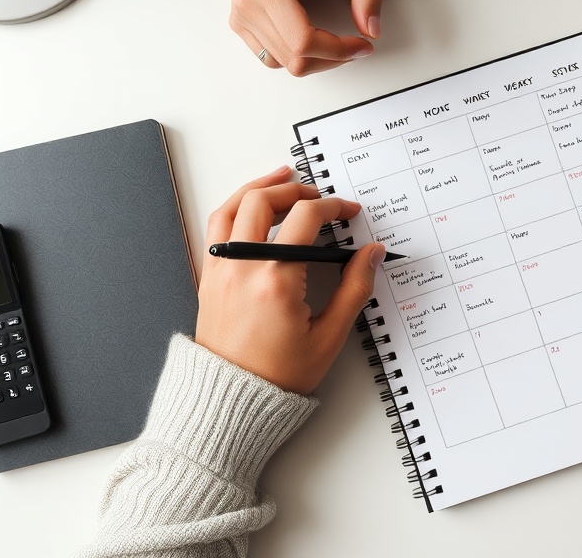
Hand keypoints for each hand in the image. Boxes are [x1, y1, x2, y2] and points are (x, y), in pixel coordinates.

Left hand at [195, 166, 385, 393]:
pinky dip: (235, 207)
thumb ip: (354, 289)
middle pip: (264, 201)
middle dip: (295, 189)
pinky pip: (216, 227)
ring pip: (233, 206)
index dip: (334, 207)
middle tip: (318, 194)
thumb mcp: (328, 337)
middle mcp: (241, 267)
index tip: (349, 212)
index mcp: (274, 279)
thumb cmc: (277, 376)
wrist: (229, 403)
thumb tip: (372, 254)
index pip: (306, 219)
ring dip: (259, 187)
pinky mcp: (208, 278)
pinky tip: (251, 207)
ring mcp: (219, 270)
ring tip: (281, 178)